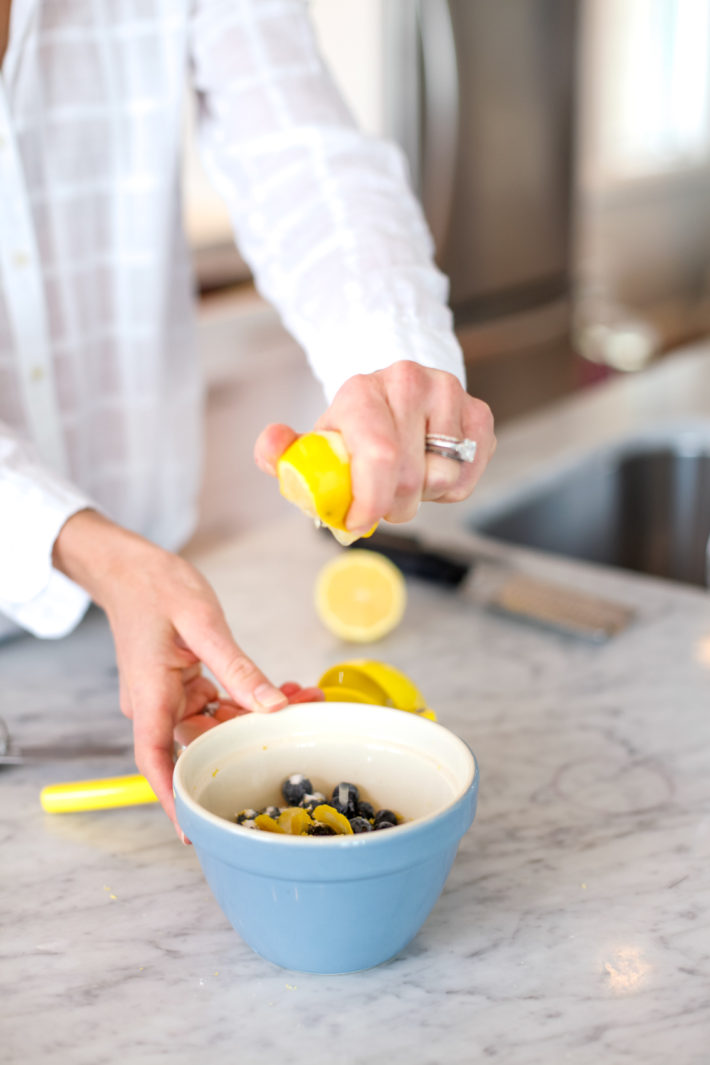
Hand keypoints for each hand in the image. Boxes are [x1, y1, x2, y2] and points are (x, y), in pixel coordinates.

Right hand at [52, 510, 322, 836]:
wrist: (130, 567)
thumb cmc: (155, 587)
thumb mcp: (203, 623)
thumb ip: (239, 668)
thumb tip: (274, 705)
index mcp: (150, 695)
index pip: (156, 760)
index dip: (174, 798)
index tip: (193, 829)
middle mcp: (155, 704)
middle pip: (203, 741)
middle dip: (252, 738)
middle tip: (305, 722)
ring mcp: (168, 696)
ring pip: (217, 723)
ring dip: (258, 715)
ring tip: (306, 699)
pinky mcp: (179, 685)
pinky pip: (217, 703)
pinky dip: (248, 698)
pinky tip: (284, 691)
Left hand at [254, 361, 495, 533]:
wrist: (394, 396)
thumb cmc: (354, 430)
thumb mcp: (316, 442)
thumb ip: (284, 453)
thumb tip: (272, 445)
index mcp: (361, 390)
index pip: (378, 456)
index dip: (371, 502)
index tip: (359, 522)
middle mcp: (408, 382)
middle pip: (410, 477)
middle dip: (393, 506)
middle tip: (382, 500)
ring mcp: (448, 393)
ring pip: (443, 479)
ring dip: (423, 495)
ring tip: (407, 476)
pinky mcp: (479, 412)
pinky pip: (467, 476)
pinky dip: (450, 488)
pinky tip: (432, 469)